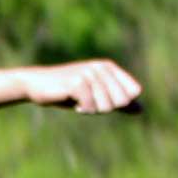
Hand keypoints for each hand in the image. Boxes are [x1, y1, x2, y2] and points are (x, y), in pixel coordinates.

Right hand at [25, 59, 143, 114]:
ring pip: (106, 106)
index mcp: (109, 67)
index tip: (100, 99)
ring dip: (91, 109)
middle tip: (87, 101)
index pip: (133, 92)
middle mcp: (101, 67)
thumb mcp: (96, 96)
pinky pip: (90, 107)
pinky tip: (70, 101)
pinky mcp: (77, 82)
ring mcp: (89, 73)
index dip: (119, 103)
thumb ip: (117, 102)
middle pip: (121, 101)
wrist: (36, 85)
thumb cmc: (67, 92)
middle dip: (105, 107)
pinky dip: (81, 109)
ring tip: (77, 100)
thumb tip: (140, 110)